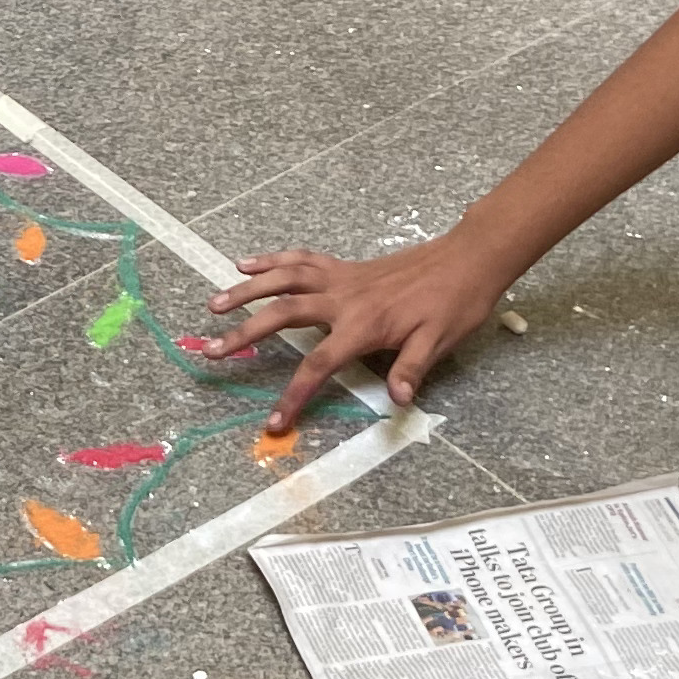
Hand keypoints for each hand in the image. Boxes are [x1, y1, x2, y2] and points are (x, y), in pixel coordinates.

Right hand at [188, 232, 514, 428]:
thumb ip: (412, 368)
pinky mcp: (344, 266)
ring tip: (214, 303)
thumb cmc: (455, 303)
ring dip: (246, 290)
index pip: (320, 364)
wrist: (467, 257)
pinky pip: (301, 259)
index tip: (275, 421)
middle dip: (245, 334)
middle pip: (283, 315)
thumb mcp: (440, 341)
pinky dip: (272, 260)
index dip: (294, 394)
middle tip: (211, 350)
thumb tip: (396, 400)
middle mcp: (344, 298)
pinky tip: (246, 263)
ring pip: (283, 279)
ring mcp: (341, 278)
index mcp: (364, 325)